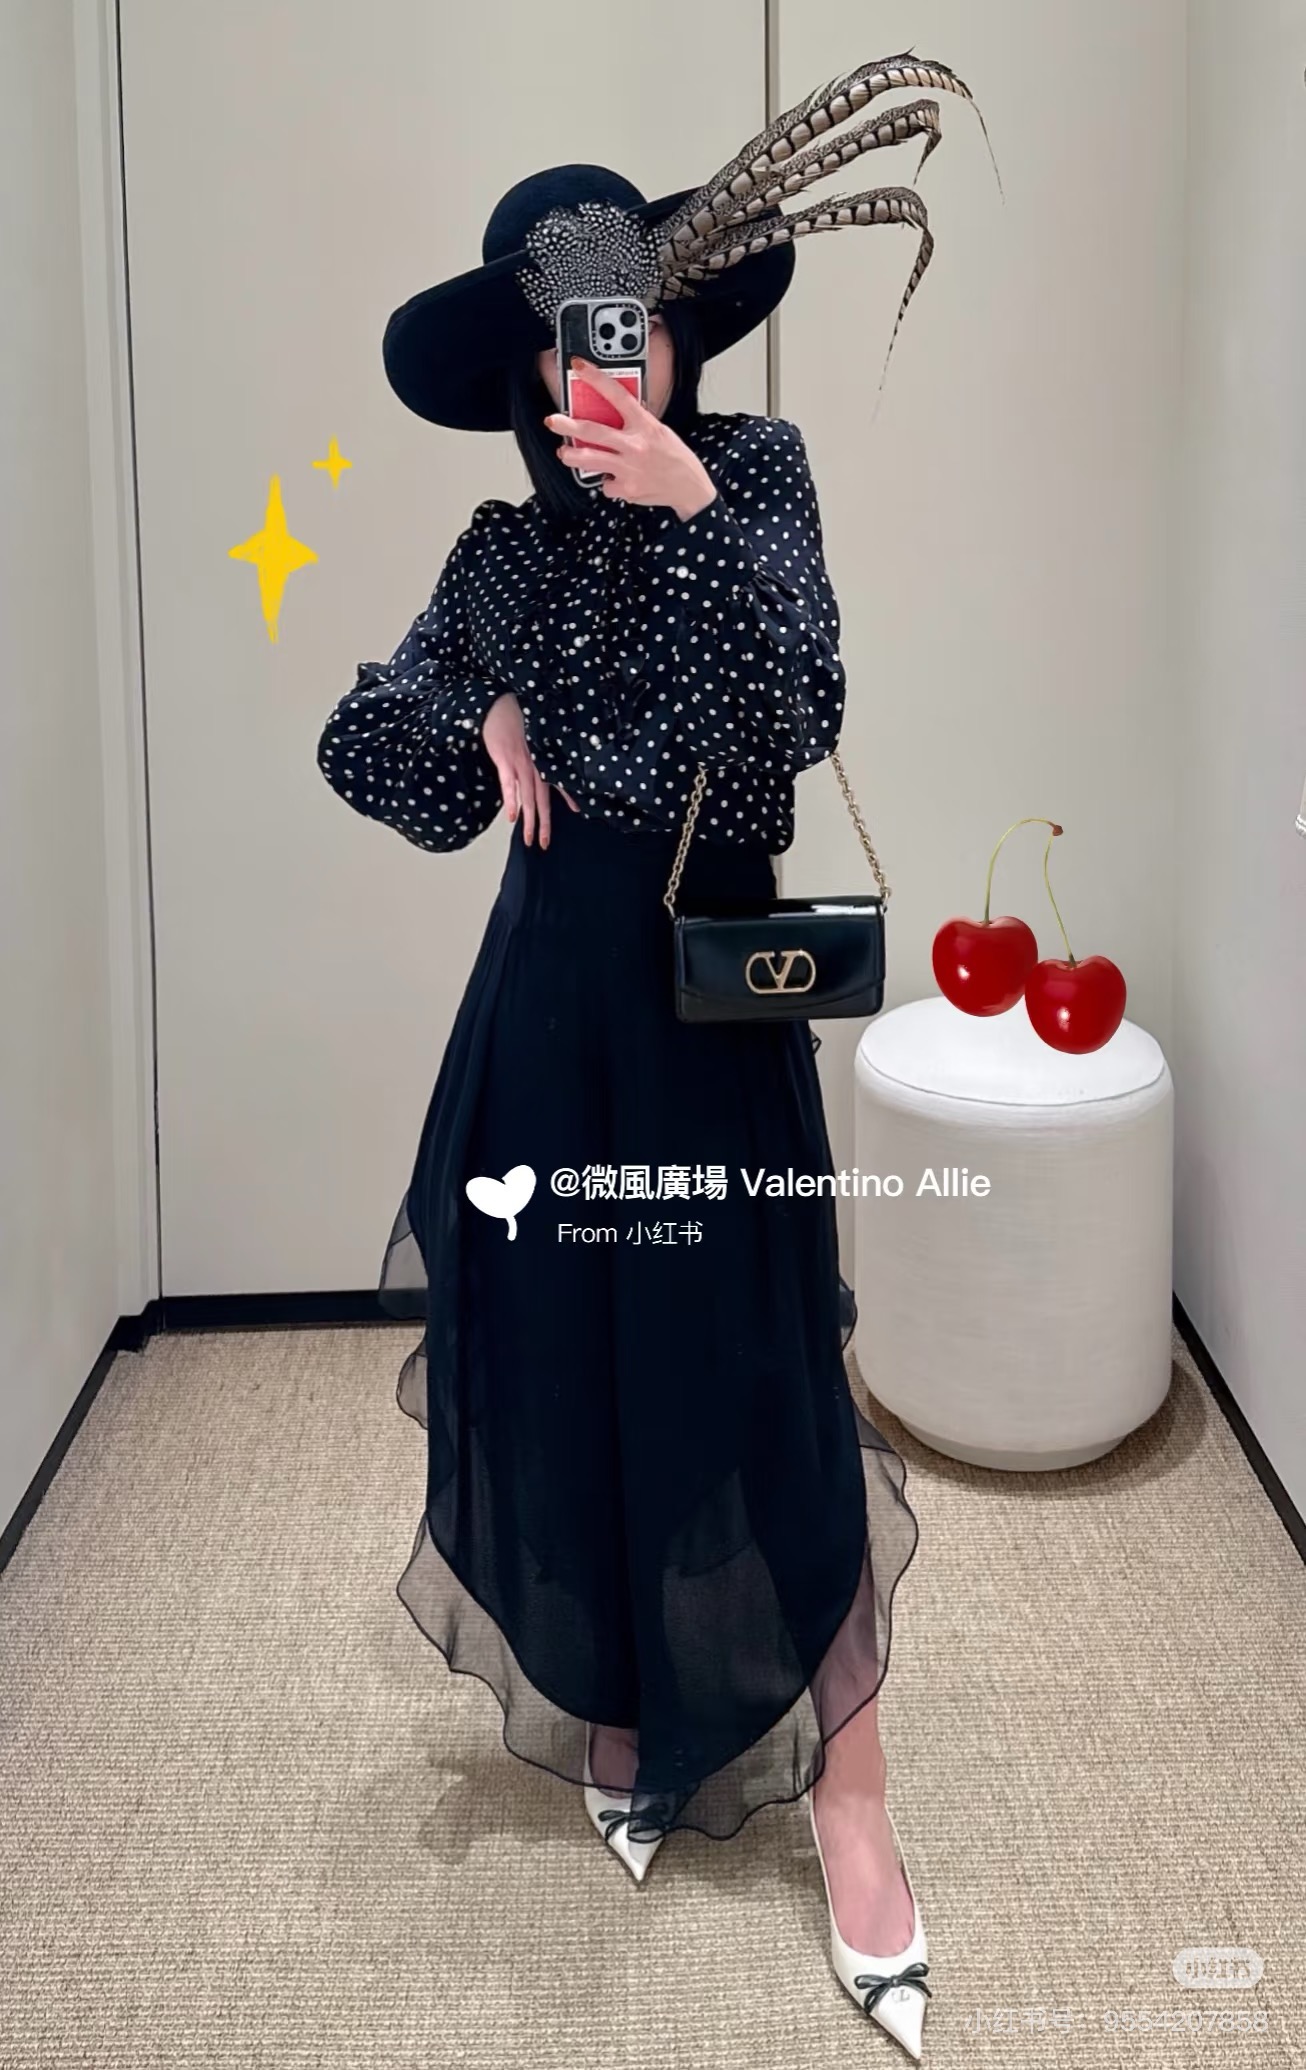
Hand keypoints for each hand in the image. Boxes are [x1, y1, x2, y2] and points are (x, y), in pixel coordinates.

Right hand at [482, 691, 579, 846]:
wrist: (500, 703)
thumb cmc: (517, 717)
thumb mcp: (534, 733)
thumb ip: (540, 751)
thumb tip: (546, 765)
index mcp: (544, 758)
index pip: (560, 781)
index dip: (569, 797)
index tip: (578, 811)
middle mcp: (536, 764)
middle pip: (543, 799)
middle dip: (545, 823)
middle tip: (545, 844)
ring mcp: (521, 763)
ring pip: (529, 798)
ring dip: (530, 821)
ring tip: (531, 839)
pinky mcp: (505, 760)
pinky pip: (509, 785)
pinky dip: (512, 801)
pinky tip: (513, 816)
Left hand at [544, 357, 718, 519]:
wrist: (690, 488)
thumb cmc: (674, 458)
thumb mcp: (659, 432)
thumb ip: (636, 424)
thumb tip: (611, 416)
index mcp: (645, 425)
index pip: (617, 395)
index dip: (596, 378)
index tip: (579, 367)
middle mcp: (635, 445)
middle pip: (594, 432)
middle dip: (568, 425)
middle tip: (552, 421)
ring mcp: (629, 468)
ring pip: (590, 460)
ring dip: (571, 457)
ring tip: (564, 453)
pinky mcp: (626, 489)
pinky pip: (606, 484)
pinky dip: (608, 482)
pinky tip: (618, 480)